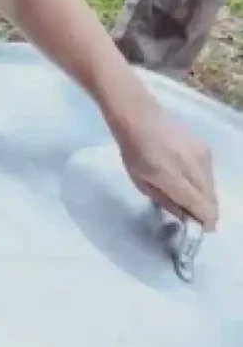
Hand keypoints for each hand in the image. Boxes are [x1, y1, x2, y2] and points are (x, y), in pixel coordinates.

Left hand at [113, 100, 218, 231]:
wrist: (139, 116)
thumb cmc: (133, 151)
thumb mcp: (141, 182)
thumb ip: (166, 201)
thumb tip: (185, 217)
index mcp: (173, 178)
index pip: (201, 207)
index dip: (204, 222)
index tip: (199, 230)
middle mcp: (193, 167)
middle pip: (211, 199)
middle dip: (205, 212)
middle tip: (191, 215)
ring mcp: (202, 156)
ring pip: (212, 187)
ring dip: (204, 197)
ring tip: (186, 195)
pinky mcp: (206, 148)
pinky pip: (209, 173)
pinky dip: (202, 182)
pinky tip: (187, 178)